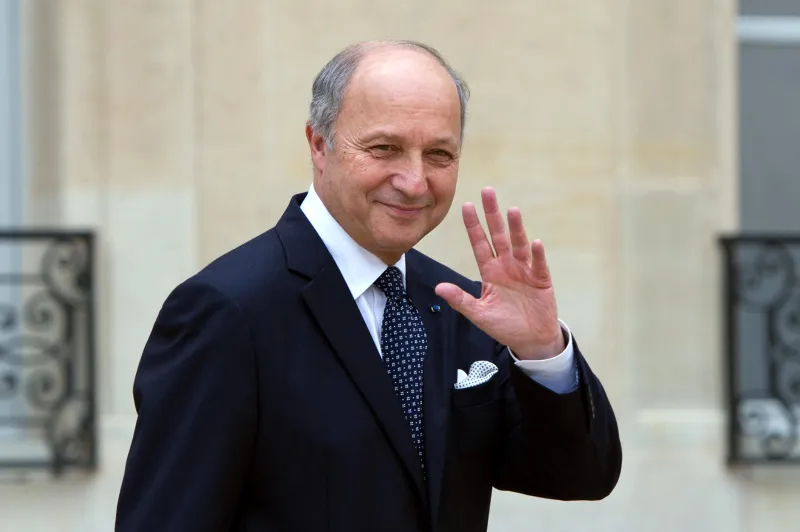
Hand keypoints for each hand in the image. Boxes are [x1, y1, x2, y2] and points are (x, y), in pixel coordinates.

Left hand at [434, 187, 564, 359]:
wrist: (531, 339)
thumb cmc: (504, 325)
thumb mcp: (478, 314)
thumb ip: (460, 300)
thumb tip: (438, 288)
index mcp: (490, 272)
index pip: (480, 244)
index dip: (474, 226)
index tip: (466, 206)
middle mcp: (507, 266)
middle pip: (499, 236)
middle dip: (493, 215)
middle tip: (487, 192)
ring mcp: (525, 271)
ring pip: (519, 245)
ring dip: (516, 228)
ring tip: (512, 210)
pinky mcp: (541, 280)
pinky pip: (538, 265)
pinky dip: (537, 255)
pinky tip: (535, 243)